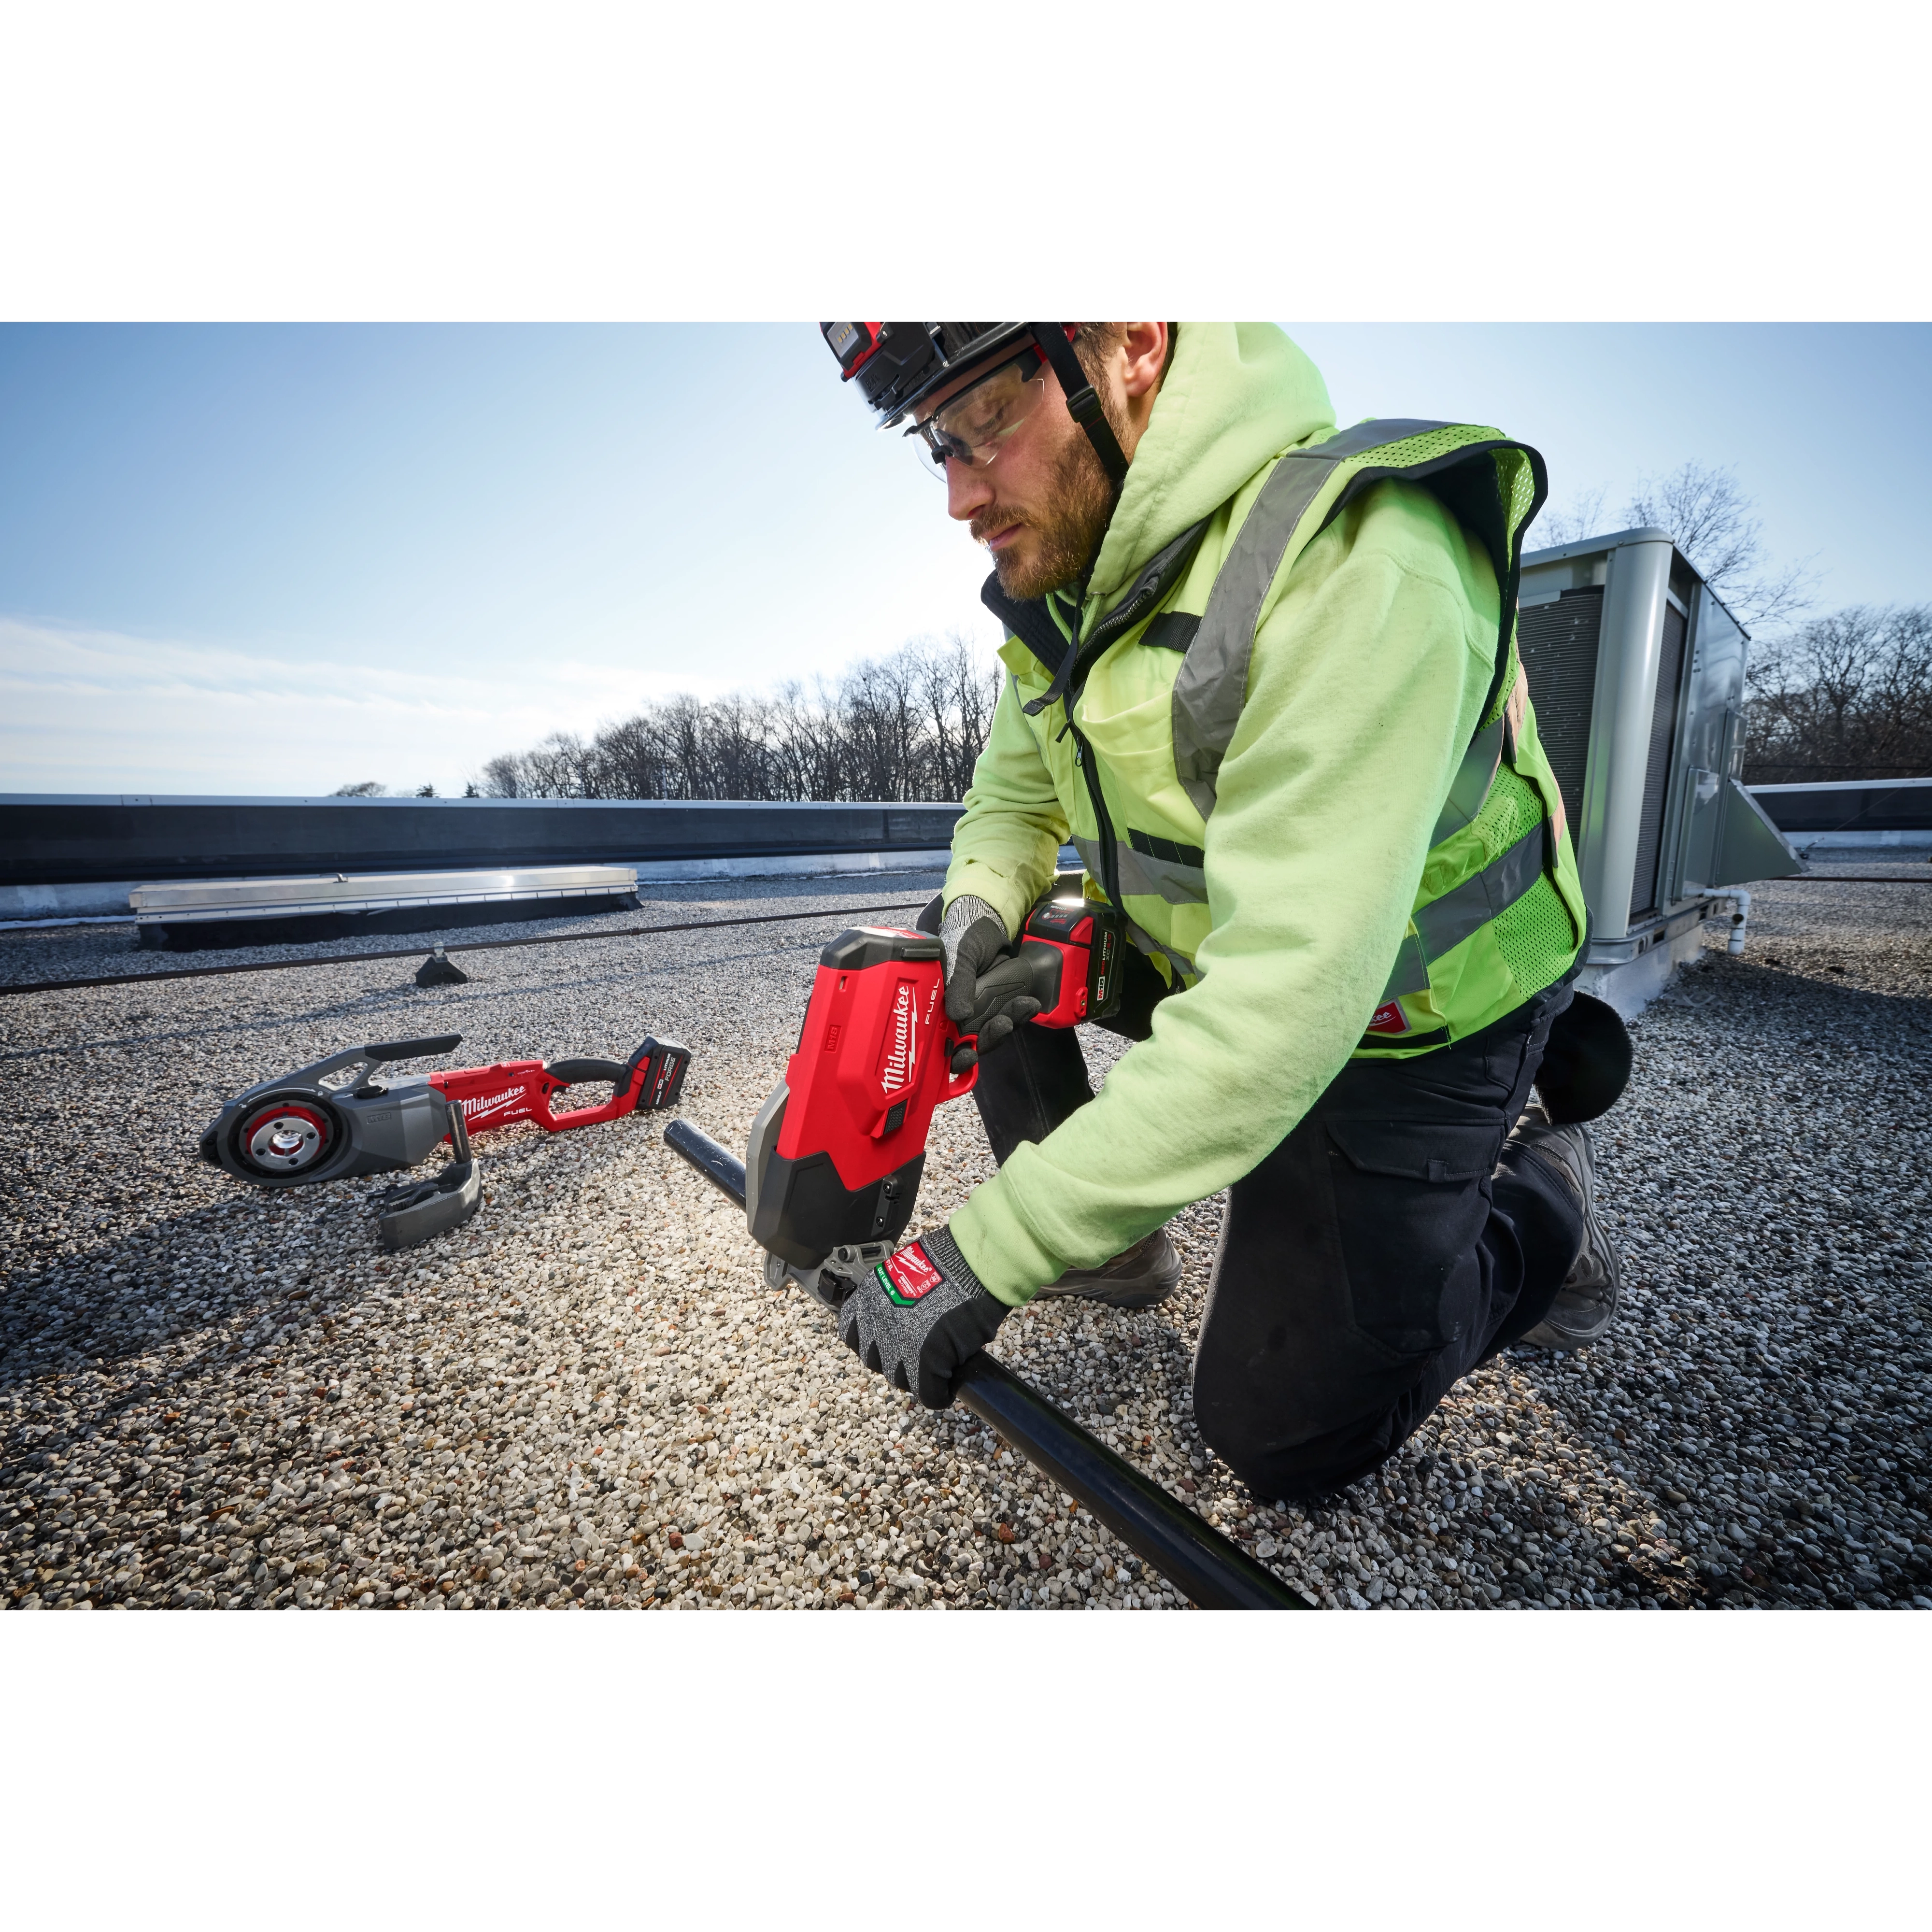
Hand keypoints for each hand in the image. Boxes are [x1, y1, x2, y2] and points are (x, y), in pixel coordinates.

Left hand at [837, 1225, 1007, 1409]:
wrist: (973, 1262)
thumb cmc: (950, 1260)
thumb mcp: (908, 1275)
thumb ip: (896, 1301)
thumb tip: (903, 1323)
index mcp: (869, 1297)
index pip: (850, 1332)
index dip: (871, 1341)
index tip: (885, 1342)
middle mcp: (876, 1322)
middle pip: (875, 1360)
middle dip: (895, 1360)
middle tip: (916, 1355)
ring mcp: (898, 1345)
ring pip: (899, 1378)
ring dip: (916, 1377)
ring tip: (936, 1370)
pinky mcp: (924, 1362)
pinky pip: (929, 1392)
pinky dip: (939, 1393)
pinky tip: (948, 1388)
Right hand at [940, 894, 1040, 1071]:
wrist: (985, 922)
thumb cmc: (962, 938)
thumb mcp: (958, 957)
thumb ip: (957, 985)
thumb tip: (959, 1016)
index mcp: (940, 1008)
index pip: (943, 1043)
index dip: (955, 1056)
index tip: (968, 1056)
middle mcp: (959, 1015)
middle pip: (973, 1043)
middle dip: (989, 1038)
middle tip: (1002, 1025)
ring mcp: (981, 1011)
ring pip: (994, 1031)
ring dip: (1009, 1024)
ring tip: (1023, 1007)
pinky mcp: (1001, 1004)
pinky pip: (1011, 1017)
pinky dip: (1021, 1013)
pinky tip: (1030, 1004)